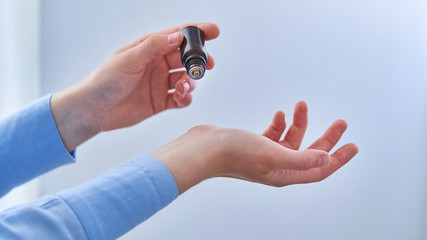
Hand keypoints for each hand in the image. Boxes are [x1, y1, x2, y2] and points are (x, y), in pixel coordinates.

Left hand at [51, 23, 219, 150]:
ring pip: (186, 78)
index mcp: (149, 48)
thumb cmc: (105, 80)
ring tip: (185, 85)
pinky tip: (181, 96)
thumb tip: (178, 36)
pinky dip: (186, 97)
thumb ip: (154, 47)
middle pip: (186, 58)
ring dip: (191, 80)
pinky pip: (181, 98)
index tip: (214, 31)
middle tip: (207, 64)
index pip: (177, 36)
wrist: (94, 109)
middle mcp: (157, 64)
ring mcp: (160, 83)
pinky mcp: (161, 101)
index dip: (197, 32)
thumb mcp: (129, 59)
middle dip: (199, 60)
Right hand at [151, 101, 358, 193]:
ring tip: (301, 105)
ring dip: (300, 123)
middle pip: (311, 153)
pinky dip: (281, 123)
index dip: (339, 159)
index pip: (320, 169)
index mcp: (285, 174)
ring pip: (293, 140)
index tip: (353, 146)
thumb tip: (327, 160)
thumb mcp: (273, 155)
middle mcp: (278, 167)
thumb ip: (301, 159)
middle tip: (341, 122)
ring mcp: (267, 155)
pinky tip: (281, 114)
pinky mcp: (256, 144)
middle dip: (327, 137)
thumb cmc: (234, 153)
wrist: (205, 147)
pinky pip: (276, 133)